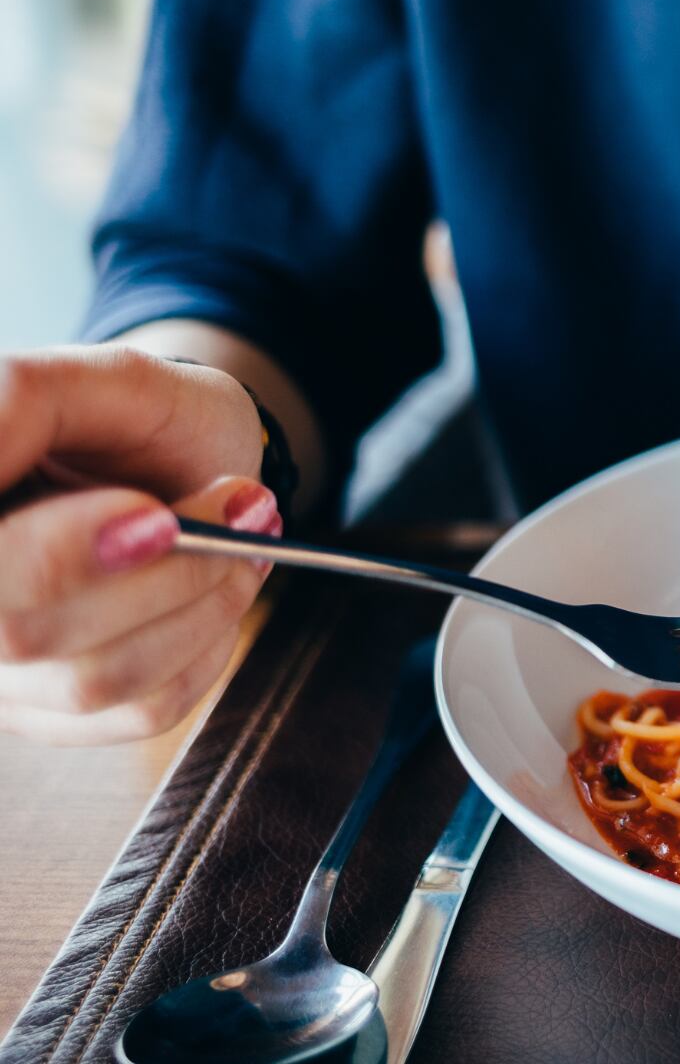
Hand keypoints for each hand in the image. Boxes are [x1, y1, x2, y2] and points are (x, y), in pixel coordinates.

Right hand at [0, 345, 279, 743]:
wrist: (192, 461)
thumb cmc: (149, 418)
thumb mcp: (105, 379)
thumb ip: (26, 400)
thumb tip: (7, 456)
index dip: (61, 555)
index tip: (157, 515)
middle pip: (20, 632)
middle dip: (160, 573)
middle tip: (240, 506)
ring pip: (91, 680)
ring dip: (201, 604)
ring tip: (246, 536)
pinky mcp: (51, 709)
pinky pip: (140, 709)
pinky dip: (206, 647)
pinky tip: (219, 589)